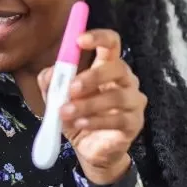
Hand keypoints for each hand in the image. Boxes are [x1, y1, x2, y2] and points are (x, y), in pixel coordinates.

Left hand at [38, 29, 145, 184]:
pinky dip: (96, 121)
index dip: (98, 37)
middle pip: (117, 67)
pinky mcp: (134, 123)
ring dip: (88, 104)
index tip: (79, 40)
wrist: (89, 149)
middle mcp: (125, 79)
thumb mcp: (57, 97)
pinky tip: (80, 124)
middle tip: (71, 88)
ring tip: (66, 113)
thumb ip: (52, 82)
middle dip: (92, 76)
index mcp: (107, 66)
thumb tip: (51, 72)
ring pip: (117, 96)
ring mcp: (133, 101)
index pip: (111, 43)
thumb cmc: (76, 116)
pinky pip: (119, 119)